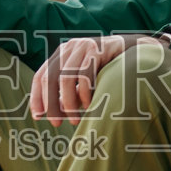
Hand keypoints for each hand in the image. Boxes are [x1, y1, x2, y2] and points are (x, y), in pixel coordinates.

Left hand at [30, 34, 166, 125]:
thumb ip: (68, 95)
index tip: (37, 116)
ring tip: (74, 119)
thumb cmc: (106, 70)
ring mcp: (82, 46)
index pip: (40, 76)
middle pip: (49, 78)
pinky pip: (84, 76)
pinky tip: (89, 105)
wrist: (134, 51)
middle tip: (55, 123)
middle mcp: (68, 48)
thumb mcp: (83, 82)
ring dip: (68, 103)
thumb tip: (49, 114)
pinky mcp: (96, 49)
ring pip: (65, 79)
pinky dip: (84, 94)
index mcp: (61, 54)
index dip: (36, 97)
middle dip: (51, 104)